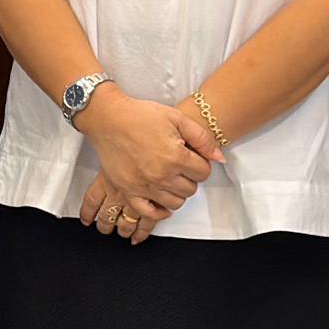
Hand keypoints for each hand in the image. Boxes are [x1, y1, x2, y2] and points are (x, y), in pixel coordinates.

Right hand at [73, 88, 214, 234]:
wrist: (108, 118)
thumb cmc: (140, 115)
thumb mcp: (177, 118)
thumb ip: (202, 139)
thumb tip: (219, 159)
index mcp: (175, 156)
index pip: (204, 173)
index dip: (201, 163)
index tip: (192, 156)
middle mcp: (161, 175)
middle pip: (191, 189)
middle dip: (190, 177)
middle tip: (180, 165)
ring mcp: (144, 186)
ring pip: (175, 202)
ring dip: (177, 192)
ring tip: (170, 177)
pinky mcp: (129, 190)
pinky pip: (149, 212)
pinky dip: (159, 211)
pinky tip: (161, 200)